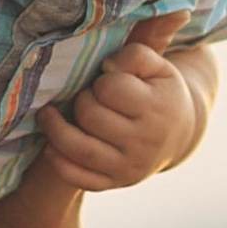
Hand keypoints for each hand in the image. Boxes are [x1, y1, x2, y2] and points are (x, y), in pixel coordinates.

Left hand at [36, 25, 212, 194]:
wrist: (178, 135)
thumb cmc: (157, 90)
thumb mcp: (158, 64)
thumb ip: (145, 43)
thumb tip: (127, 49)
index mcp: (158, 106)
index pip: (111, 87)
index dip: (103, 79)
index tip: (106, 77)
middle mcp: (146, 140)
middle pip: (90, 114)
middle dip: (83, 99)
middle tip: (89, 95)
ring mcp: (129, 167)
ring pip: (77, 147)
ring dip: (56, 128)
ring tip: (49, 115)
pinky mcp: (115, 183)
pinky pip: (78, 177)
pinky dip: (59, 160)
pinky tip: (52, 144)